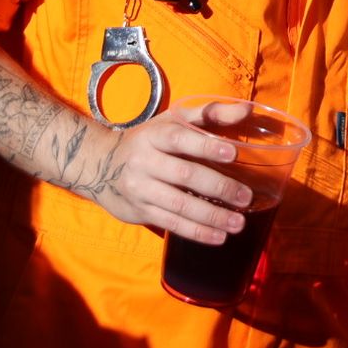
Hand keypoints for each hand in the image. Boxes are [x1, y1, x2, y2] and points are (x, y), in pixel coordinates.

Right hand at [93, 103, 254, 244]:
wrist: (98, 164)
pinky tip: (218, 237)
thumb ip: (211, 114)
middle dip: (218, 187)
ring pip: (179, 204)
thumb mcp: (173, 120)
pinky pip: (171, 223)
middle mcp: (144, 161)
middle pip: (184, 175)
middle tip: (246, 197)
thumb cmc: (149, 140)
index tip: (233, 153)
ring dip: (211, 216)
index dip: (206, 146)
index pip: (180, 139)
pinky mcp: (140, 211)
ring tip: (238, 223)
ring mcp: (140, 188)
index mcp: (154, 135)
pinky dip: (197, 232)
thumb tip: (248, 110)